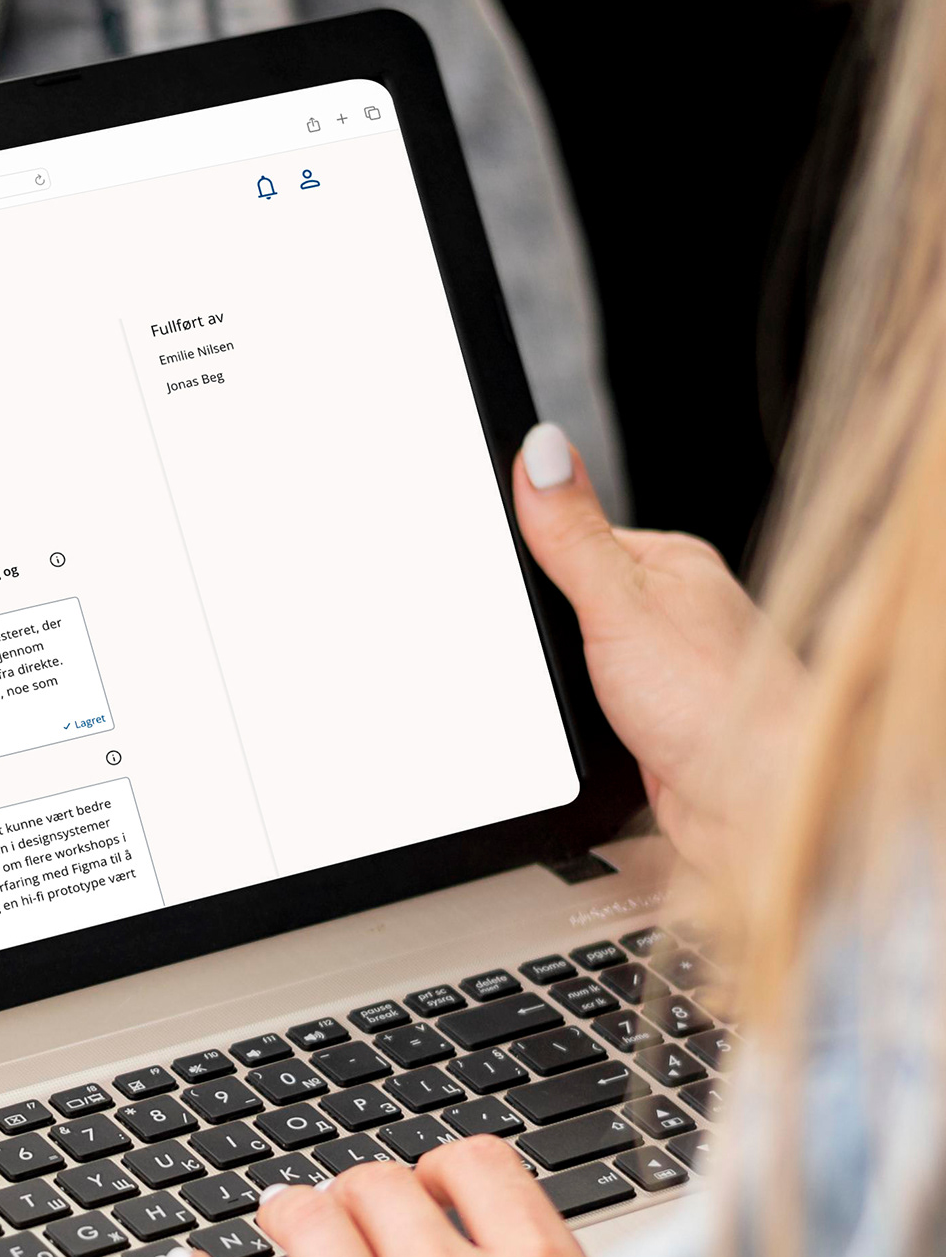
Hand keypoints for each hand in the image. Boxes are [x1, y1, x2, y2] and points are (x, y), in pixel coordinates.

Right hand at [513, 424, 802, 877]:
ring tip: (574, 700)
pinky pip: (587, 708)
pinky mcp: (648, 726)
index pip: (572, 535)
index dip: (527, 556)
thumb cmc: (718, 703)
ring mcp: (660, 671)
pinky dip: (574, 722)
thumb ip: (571, 535)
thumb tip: (540, 451)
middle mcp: (670, 613)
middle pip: (567, 602)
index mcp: (669, 562)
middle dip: (540, 632)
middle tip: (548, 655)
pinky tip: (584, 732)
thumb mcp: (621, 604)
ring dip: (558, 685)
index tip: (502, 579)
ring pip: (574, 660)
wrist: (755, 805)